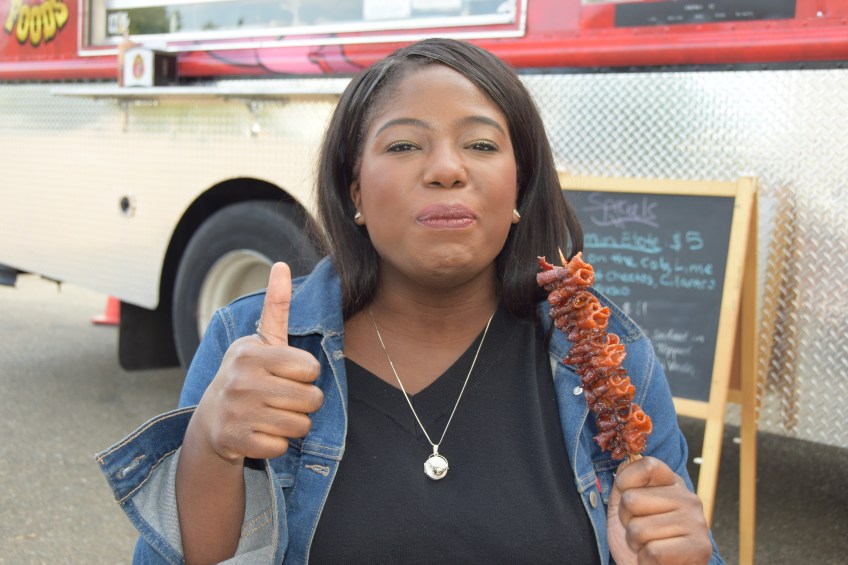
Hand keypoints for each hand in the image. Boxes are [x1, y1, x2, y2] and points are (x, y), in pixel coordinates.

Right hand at [191, 262, 323, 463]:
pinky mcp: (236, 441)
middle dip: (305, 402)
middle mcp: (241, 381)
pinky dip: (277, 444)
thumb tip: (283, 265)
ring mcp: (237, 412)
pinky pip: (283, 446)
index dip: (305, 374)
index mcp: (251, 353)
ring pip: (301, 425)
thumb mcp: (261, 341)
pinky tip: (260, 432)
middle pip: (312, 399)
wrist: (211, 421)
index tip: (287, 374)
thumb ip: (277, 306)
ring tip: (272, 414)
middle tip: (282, 398)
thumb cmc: (248, 376)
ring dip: (293, 424)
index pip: (311, 369)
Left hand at [607, 456, 711, 564]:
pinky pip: (653, 552)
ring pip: (638, 529)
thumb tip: (626, 458)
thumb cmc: (643, 540)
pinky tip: (656, 560)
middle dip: (627, 521)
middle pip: (631, 500)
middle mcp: (689, 498)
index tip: (627, 500)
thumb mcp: (629, 507)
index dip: (625, 482)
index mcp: (673, 483)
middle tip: (641, 532)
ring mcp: (697, 522)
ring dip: (636, 544)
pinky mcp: (700, 548)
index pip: (647, 465)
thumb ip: (627, 482)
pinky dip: (646, 560)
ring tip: (650, 546)